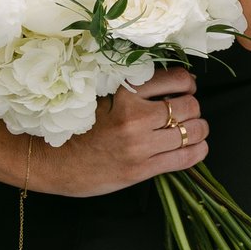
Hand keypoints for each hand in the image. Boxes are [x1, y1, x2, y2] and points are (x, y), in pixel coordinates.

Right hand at [30, 68, 209, 196]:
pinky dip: (199, 150)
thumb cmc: (78, 127)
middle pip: (188, 105)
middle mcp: (135, 118)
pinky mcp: (140, 170)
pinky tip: (197, 147)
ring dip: (199, 128)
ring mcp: (139, 146)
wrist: (51, 161)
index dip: (187, 83)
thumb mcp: (103, 97)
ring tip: (194, 129)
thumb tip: (174, 82)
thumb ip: (134, 90)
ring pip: (192, 130)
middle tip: (188, 111)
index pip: (175, 79)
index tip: (186, 87)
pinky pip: (185, 158)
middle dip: (194, 107)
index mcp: (125, 93)